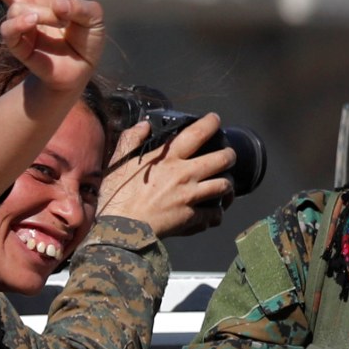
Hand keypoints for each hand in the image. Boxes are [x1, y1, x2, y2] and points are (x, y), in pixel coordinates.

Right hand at [0, 0, 103, 92]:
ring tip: (58, 24)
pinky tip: (31, 21)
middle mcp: (25, 1)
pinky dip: (22, 24)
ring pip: (15, 9)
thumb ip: (80, 6)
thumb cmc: (87, 38)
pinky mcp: (18, 44)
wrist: (80, 70)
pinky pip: (11, 29)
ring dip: (41, 15)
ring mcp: (19, 22)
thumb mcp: (94, 17)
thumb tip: (56, 3)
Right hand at [101, 114, 235, 236]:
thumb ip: (131, 139)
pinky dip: (218, 213)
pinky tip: (215, 211)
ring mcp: (191, 197)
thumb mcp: (119, 161)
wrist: (120, 228)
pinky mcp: (192, 218)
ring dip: (229, 184)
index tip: (215, 120)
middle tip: (229, 155)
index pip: (197, 133)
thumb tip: (144, 125)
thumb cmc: (117, 195)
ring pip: (225, 185)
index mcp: (168, 158)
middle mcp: (184, 174)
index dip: (211, 123)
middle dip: (230, 155)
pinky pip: (216, 214)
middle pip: (222, 159)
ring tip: (226, 184)